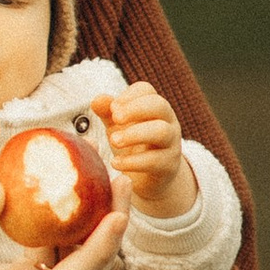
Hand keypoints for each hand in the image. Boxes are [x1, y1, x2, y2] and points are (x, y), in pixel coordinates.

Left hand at [99, 83, 195, 220]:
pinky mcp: (168, 166)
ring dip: (135, 134)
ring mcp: (171, 144)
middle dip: (135, 109)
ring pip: (161, 131)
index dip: (128, 95)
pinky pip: (155, 160)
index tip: (112, 108)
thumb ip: (107, 113)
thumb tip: (97, 100)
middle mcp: (167, 122)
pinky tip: (116, 163)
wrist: (150, 179)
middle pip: (159, 105)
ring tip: (114, 141)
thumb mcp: (118, 128)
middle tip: (115, 118)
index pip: (146, 90)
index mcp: (153, 108)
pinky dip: (133, 162)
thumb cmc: (134, 146)